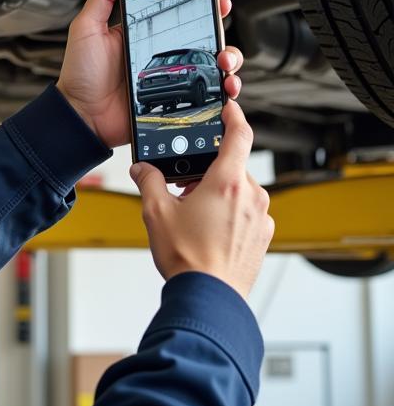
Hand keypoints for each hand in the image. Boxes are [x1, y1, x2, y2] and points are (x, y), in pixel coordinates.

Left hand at [56, 0, 242, 148]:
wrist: (83, 115)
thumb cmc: (80, 74)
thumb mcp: (87, 29)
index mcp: (143, 35)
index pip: (179, 15)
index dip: (202, 4)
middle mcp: (161, 55)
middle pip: (203, 39)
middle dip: (221, 30)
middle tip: (220, 27)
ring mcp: (170, 79)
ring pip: (212, 66)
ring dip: (227, 59)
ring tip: (223, 61)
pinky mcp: (175, 101)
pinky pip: (207, 95)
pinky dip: (222, 90)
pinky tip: (223, 86)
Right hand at [129, 100, 273, 299]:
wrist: (209, 298)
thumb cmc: (187, 257)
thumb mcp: (156, 213)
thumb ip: (149, 183)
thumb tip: (143, 170)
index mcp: (227, 182)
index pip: (239, 135)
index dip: (234, 116)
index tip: (229, 107)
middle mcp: (251, 196)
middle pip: (233, 167)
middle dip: (209, 170)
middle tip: (185, 185)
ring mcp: (260, 217)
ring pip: (239, 191)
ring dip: (218, 193)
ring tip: (193, 214)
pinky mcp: (262, 236)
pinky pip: (246, 213)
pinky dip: (229, 214)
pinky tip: (208, 231)